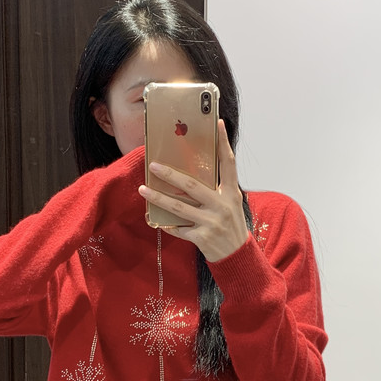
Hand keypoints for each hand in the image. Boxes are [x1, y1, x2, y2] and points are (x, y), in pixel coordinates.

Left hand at [138, 120, 249, 261]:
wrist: (237, 257)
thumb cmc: (230, 226)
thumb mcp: (230, 205)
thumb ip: (216, 191)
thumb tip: (187, 176)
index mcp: (232, 193)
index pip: (229, 163)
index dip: (223, 143)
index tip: (217, 123)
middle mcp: (223, 205)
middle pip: (192, 185)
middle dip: (170, 174)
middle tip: (153, 166)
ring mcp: (212, 222)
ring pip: (179, 207)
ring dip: (158, 198)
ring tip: (143, 190)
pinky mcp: (202, 237)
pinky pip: (179, 228)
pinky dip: (168, 224)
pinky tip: (156, 220)